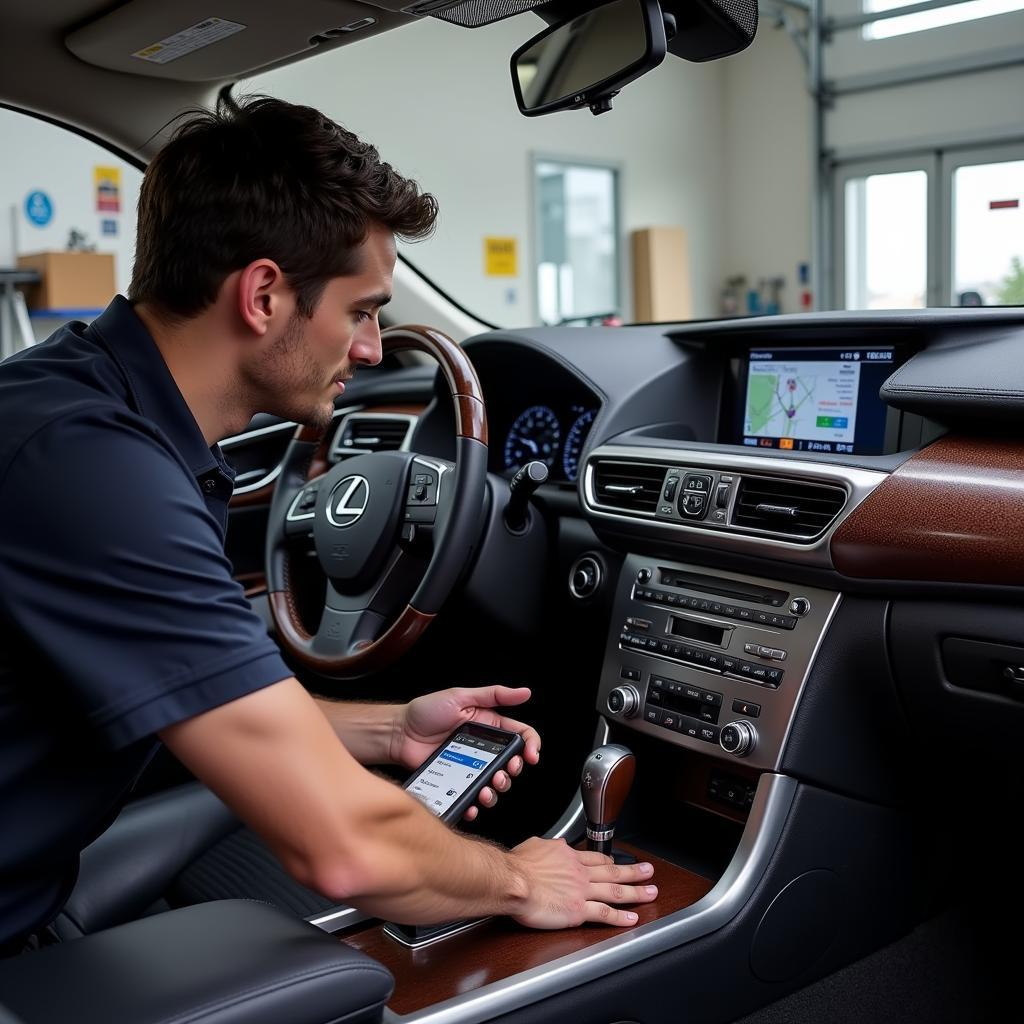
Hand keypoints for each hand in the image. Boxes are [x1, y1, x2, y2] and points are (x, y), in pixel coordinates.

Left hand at [392, 686, 540, 820]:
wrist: (399, 733)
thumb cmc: (425, 712)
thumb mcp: (461, 697)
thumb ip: (494, 695)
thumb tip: (524, 692)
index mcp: (488, 726)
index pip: (520, 736)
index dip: (532, 746)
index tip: (531, 756)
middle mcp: (483, 748)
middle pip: (511, 764)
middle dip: (513, 772)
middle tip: (504, 772)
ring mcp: (470, 767)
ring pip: (494, 784)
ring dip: (497, 791)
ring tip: (487, 788)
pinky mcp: (456, 781)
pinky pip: (471, 797)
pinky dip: (475, 804)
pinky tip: (473, 802)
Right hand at [509, 838, 656, 928]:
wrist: (513, 881)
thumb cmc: (517, 866)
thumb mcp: (533, 846)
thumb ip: (546, 847)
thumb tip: (550, 845)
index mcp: (568, 856)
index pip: (595, 858)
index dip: (610, 861)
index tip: (618, 863)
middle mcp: (579, 872)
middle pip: (612, 871)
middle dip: (633, 872)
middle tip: (648, 872)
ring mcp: (581, 891)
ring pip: (615, 891)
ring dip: (635, 892)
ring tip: (651, 893)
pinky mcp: (578, 911)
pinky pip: (604, 913)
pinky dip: (620, 917)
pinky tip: (632, 919)